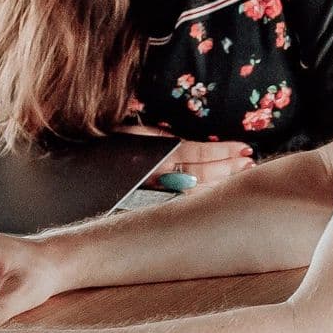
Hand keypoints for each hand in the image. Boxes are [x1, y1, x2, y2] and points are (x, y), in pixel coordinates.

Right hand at [116, 123, 254, 186]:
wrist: (82, 168)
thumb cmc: (106, 149)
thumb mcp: (134, 134)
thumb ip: (161, 140)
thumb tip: (186, 148)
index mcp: (155, 152)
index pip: (196, 152)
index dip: (222, 151)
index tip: (244, 148)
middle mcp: (157, 172)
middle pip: (201, 172)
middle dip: (228, 168)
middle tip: (250, 162)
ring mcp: (155, 186)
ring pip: (195, 187)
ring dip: (221, 179)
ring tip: (242, 171)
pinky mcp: (152, 198)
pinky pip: (183, 198)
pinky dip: (204, 192)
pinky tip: (217, 189)